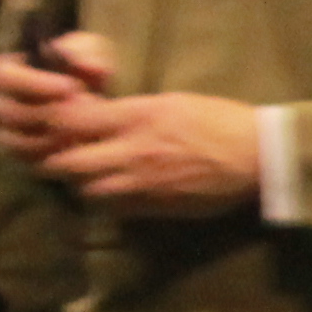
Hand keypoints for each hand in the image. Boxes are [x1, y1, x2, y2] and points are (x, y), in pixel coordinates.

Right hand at [0, 31, 108, 163]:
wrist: (83, 95)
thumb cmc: (76, 66)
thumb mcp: (85, 50)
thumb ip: (88, 54)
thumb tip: (96, 70)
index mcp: (0, 73)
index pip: (0, 77)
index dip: (34, 83)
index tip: (70, 87)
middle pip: (9, 113)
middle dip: (49, 113)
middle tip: (83, 110)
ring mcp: (0, 132)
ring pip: (17, 142)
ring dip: (53, 136)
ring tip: (85, 127)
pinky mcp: (16, 155)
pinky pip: (29, 161)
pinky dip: (54, 154)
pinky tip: (81, 143)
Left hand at [35, 85, 260, 215]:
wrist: (257, 157)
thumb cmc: (220, 120)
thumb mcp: (172, 102)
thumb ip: (129, 111)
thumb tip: (95, 115)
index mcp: (137, 118)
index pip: (70, 121)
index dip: (54, 122)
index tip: (59, 122)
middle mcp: (129, 152)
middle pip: (64, 163)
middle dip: (54, 159)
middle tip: (61, 154)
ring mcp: (138, 184)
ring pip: (83, 191)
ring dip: (79, 183)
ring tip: (89, 174)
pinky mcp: (151, 208)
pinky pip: (111, 209)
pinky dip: (105, 200)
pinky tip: (116, 190)